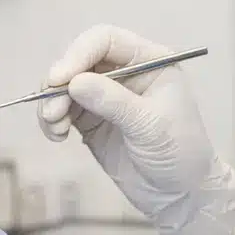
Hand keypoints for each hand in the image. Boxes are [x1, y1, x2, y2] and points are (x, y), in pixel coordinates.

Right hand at [38, 25, 234, 234]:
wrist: (181, 194)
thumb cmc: (180, 153)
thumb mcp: (150, 125)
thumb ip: (113, 102)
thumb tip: (74, 82)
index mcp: (150, 62)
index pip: (106, 40)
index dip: (79, 53)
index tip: (59, 78)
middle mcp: (126, 73)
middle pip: (80, 60)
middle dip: (60, 82)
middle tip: (52, 111)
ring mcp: (107, 97)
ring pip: (66, 85)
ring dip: (52, 102)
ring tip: (55, 128)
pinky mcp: (92, 120)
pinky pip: (63, 109)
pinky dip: (52, 119)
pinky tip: (57, 136)